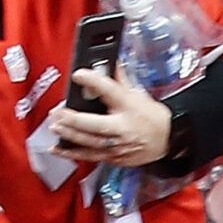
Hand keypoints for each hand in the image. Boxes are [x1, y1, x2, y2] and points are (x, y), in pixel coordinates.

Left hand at [50, 68, 174, 164]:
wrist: (168, 141)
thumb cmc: (153, 118)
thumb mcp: (139, 95)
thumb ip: (120, 81)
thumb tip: (108, 63)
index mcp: (130, 107)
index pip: (110, 91)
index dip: (93, 81)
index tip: (79, 74)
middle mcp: (123, 128)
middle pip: (94, 124)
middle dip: (72, 119)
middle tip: (57, 112)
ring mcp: (117, 146)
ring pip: (89, 142)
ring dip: (69, 134)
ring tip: (55, 126)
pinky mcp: (113, 158)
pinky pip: (89, 156)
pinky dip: (72, 153)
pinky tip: (57, 148)